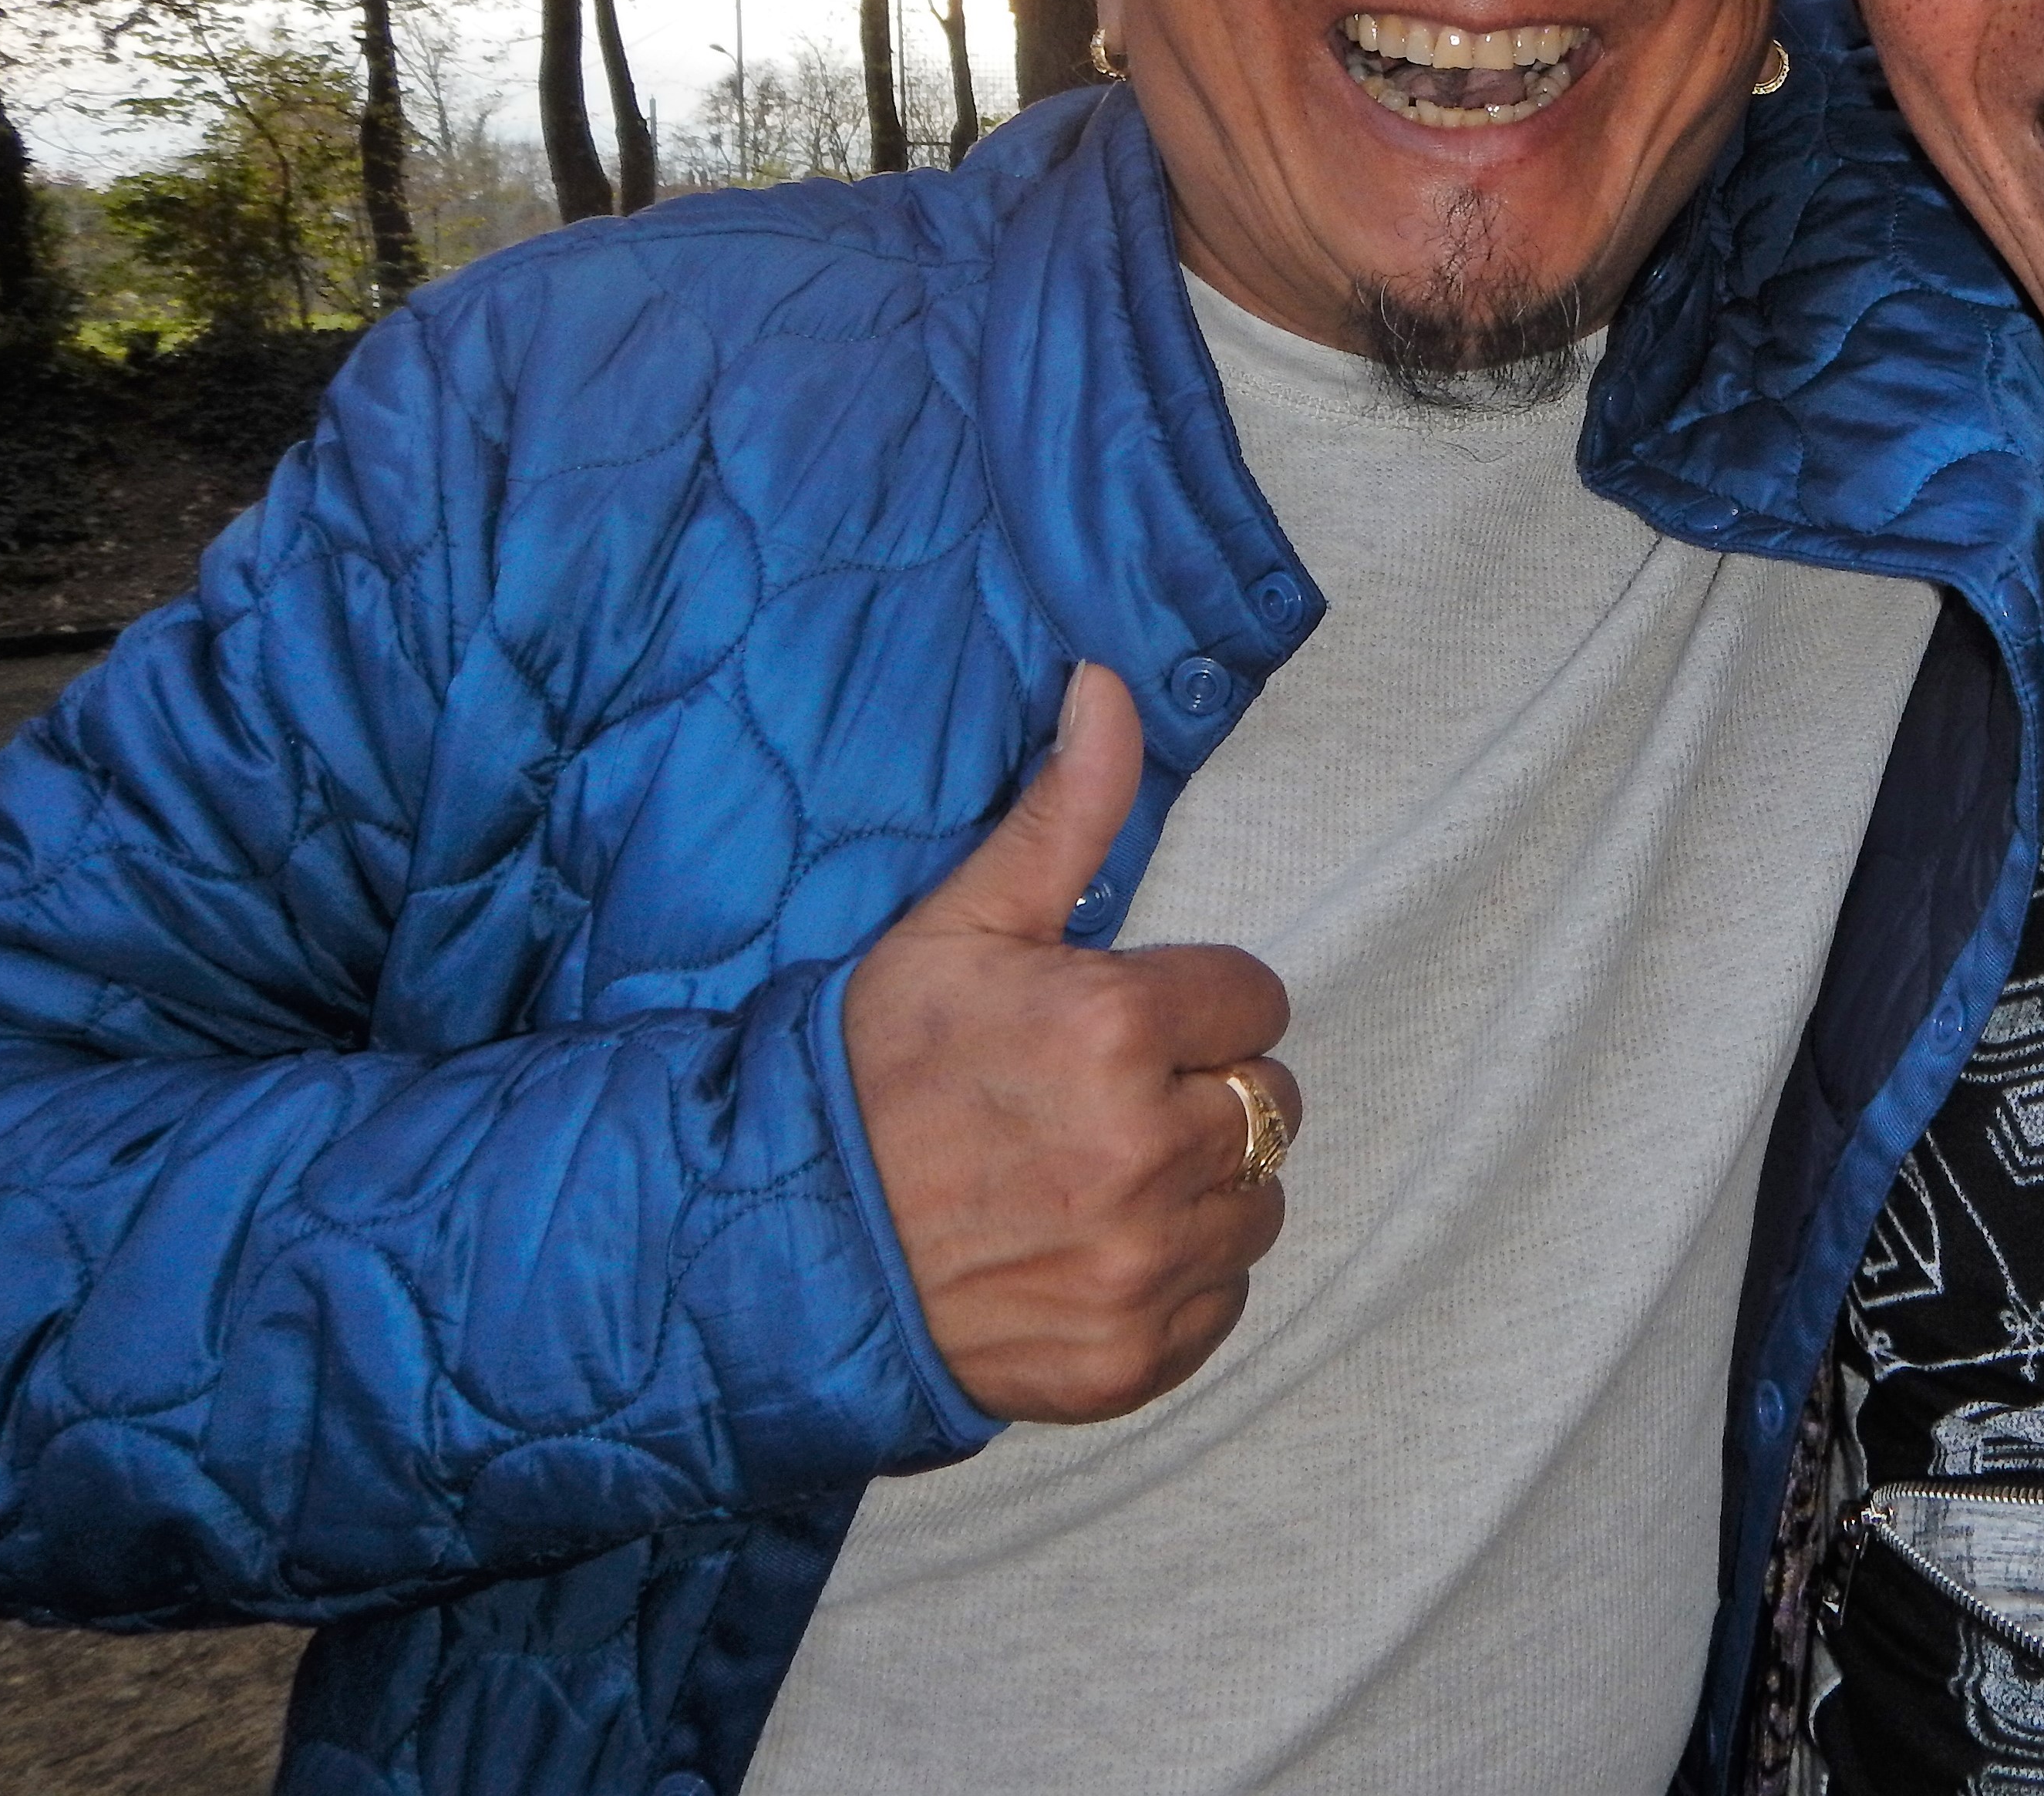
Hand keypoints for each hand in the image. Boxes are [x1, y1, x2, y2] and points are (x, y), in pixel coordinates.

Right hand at [844, 662, 1297, 1424]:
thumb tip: (1109, 684)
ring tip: (1092, 1179)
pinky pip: (1222, 1301)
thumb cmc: (868, 1077)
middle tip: (1102, 1103)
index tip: (1124, 1023)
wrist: (775, 1253)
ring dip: (1199, 1188)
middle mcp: (1142, 1153)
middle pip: (1268, 1103)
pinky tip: (1089, 1252)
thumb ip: (1062, 813)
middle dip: (1200, 1092)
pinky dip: (1176, 1282)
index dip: (1192, 1006)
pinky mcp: (1131, 1359)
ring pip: (1258, 1202)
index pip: (1253, 999)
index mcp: (1112, 1030)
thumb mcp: (958, 928)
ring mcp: (1140, 1266)